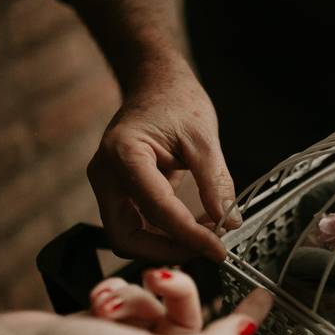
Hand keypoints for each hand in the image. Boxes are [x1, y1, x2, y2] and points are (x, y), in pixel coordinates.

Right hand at [19, 269, 270, 334]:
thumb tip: (249, 332)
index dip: (246, 319)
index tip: (266, 294)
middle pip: (187, 315)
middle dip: (170, 293)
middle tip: (155, 279)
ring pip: (155, 300)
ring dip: (132, 294)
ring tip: (106, 303)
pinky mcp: (104, 327)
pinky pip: (127, 296)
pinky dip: (112, 292)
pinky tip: (93, 301)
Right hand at [87, 55, 240, 262]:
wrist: (156, 85)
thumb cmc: (175, 102)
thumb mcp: (203, 138)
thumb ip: (215, 182)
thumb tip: (229, 222)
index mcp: (123, 153)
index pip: (156, 209)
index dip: (189, 235)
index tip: (218, 249)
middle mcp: (105, 174)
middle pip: (127, 237)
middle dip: (168, 250)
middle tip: (207, 248)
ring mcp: (107, 187)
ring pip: (128, 238)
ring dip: (165, 247)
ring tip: (203, 238)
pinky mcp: (118, 194)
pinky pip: (135, 227)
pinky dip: (162, 236)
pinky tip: (190, 229)